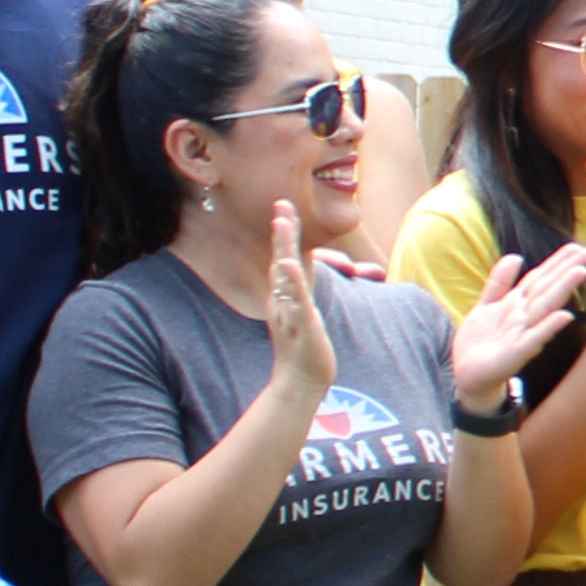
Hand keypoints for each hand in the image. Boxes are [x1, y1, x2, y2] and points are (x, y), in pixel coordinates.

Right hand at [256, 200, 338, 408]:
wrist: (301, 380)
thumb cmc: (303, 346)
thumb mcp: (302, 313)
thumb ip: (299, 292)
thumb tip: (297, 272)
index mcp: (286, 295)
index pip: (285, 257)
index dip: (285, 232)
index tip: (283, 205)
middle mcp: (284, 300)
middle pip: (282, 259)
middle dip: (283, 231)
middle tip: (281, 205)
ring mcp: (290, 311)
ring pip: (286, 276)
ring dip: (284, 248)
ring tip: (282, 223)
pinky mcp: (301, 325)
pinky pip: (296, 300)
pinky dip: (293, 282)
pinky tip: (289, 265)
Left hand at [449, 242, 585, 409]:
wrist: (467, 377)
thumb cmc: (480, 343)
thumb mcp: (485, 306)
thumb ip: (499, 282)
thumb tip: (516, 256)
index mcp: (518, 304)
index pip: (541, 278)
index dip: (558, 261)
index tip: (578, 245)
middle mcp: (525, 317)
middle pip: (548, 288)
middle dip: (567, 270)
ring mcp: (523, 335)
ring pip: (544, 308)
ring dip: (563, 290)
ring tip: (581, 272)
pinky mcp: (515, 355)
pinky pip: (533, 339)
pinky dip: (548, 328)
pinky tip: (563, 316)